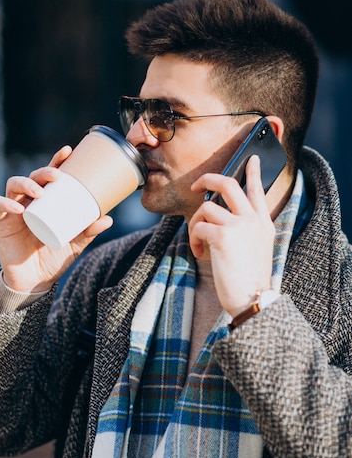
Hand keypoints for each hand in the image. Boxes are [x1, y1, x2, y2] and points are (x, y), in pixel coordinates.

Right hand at [0, 146, 112, 292]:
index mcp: (46, 201)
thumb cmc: (54, 258)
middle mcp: (28, 201)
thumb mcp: (75, 244)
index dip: (56, 161)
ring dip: (26, 183)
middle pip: (32, 176)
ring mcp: (13, 210)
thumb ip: (89, 232)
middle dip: (44, 171)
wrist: (35, 282)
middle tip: (58, 176)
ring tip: (40, 191)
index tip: (68, 152)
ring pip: (13, 185)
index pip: (49, 176)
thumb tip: (108, 219)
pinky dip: (5, 202)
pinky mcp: (0, 222)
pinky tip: (18, 207)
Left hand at [188, 155, 274, 316]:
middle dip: (207, 180)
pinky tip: (199, 253)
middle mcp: (252, 219)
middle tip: (196, 186)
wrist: (253, 298)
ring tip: (198, 243)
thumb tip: (218, 217)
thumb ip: (245, 230)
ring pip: (206, 208)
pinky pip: (198, 227)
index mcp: (263, 222)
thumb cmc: (249, 280)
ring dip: (195, 224)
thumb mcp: (256, 249)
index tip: (252, 159)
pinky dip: (193, 239)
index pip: (257, 190)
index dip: (253, 172)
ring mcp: (238, 225)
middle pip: (228, 184)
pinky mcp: (222, 236)